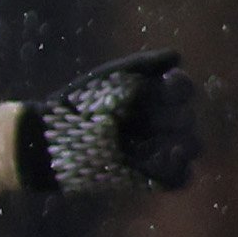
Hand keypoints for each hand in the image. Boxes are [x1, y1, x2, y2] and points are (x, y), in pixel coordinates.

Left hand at [21, 50, 204, 192]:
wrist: (47, 140)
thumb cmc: (76, 103)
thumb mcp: (107, 78)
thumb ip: (142, 64)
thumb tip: (178, 57)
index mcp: (151, 98)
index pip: (183, 90)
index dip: (180, 87)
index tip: (165, 83)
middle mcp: (157, 123)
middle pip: (186, 118)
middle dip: (172, 117)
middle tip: (148, 118)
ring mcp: (154, 150)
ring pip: (190, 147)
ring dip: (185, 143)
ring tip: (167, 144)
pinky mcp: (146, 177)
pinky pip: (177, 179)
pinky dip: (179, 172)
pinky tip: (166, 160)